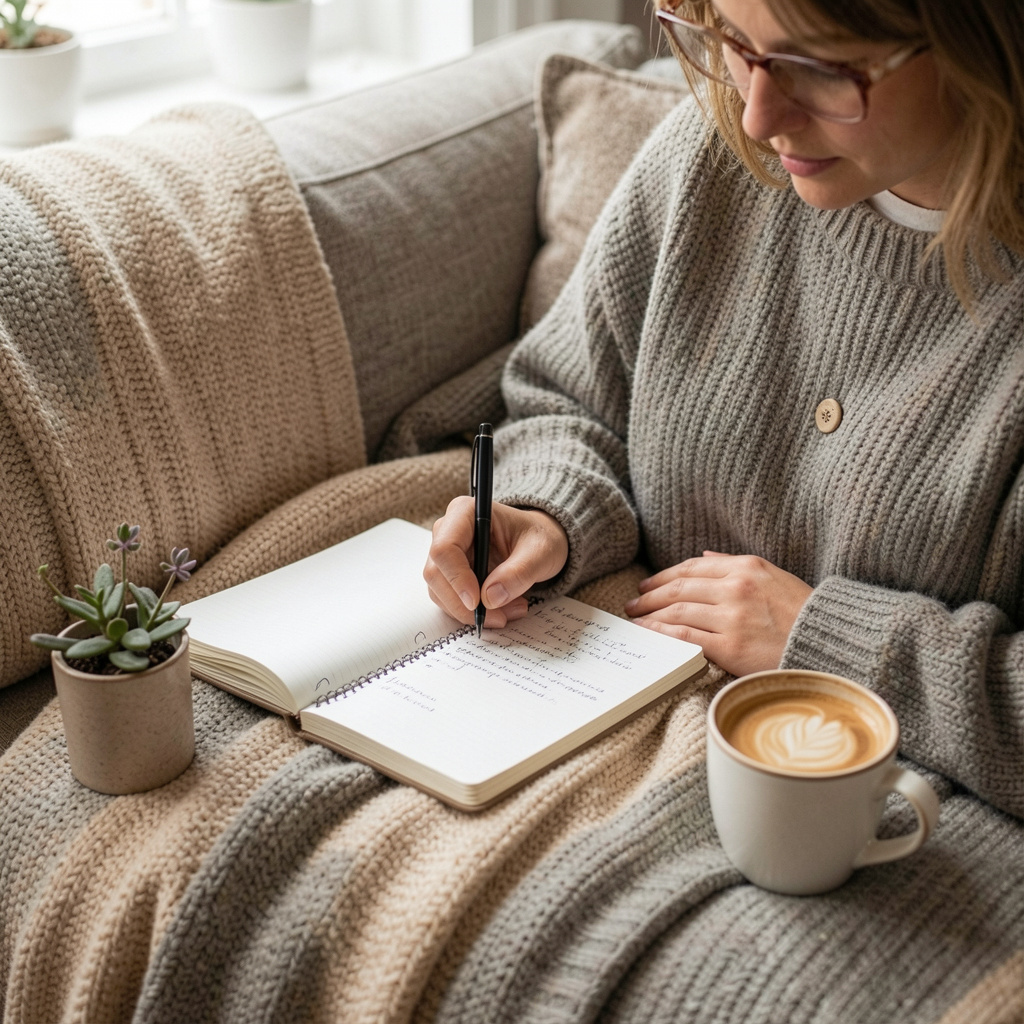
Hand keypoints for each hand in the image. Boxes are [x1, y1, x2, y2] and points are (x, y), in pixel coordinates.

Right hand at [424, 497, 568, 628]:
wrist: (539, 543)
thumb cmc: (538, 537)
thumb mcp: (540, 552)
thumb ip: (519, 572)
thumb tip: (490, 598)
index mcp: (465, 512)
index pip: (444, 548)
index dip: (457, 578)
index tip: (477, 602)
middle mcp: (448, 531)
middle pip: (436, 574)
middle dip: (465, 603)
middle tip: (500, 616)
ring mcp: (446, 554)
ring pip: (439, 591)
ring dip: (470, 612)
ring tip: (509, 612)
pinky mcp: (449, 574)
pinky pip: (449, 600)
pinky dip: (471, 612)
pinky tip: (501, 610)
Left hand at [624, 551, 812, 676]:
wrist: (832, 644)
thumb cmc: (804, 613)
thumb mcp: (774, 577)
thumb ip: (736, 566)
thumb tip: (705, 559)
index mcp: (746, 566)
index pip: (691, 569)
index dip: (663, 577)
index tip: (647, 586)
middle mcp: (736, 587)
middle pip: (678, 588)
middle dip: (650, 597)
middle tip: (633, 604)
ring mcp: (733, 616)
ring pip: (677, 612)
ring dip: (649, 616)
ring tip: (636, 621)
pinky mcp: (731, 646)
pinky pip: (685, 636)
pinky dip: (661, 634)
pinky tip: (649, 635)